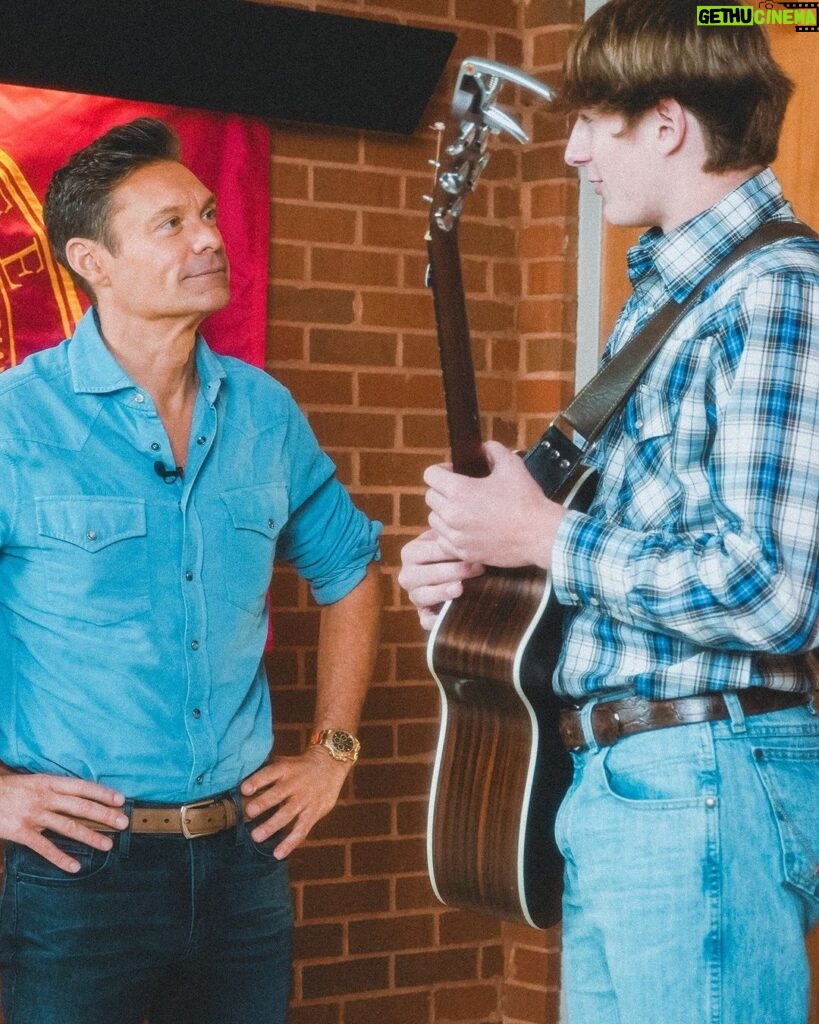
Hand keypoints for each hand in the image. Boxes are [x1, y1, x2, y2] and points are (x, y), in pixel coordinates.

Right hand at [0, 770, 127, 871]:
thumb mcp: (35, 782)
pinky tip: (74, 866)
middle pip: (80, 806)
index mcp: (49, 782)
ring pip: (67, 826)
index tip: (121, 800)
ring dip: (89, 836)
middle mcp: (44, 797)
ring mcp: (33, 814)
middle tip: (123, 822)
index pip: (82, 787)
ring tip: (107, 845)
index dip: (102, 793)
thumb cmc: (12, 790)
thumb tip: (82, 797)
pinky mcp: (21, 832)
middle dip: (104, 814)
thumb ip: (56, 790)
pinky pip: (44, 847)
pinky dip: (60, 858)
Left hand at [240, 748, 349, 858]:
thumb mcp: (285, 762)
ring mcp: (305, 799)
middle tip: (248, 813)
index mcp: (285, 769)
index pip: (269, 774)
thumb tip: (239, 783)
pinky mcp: (313, 813)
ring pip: (287, 814)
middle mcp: (295, 784)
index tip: (244, 789)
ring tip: (256, 836)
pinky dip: (290, 843)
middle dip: (263, 803)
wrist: (330, 765)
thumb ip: (267, 772)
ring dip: (271, 825)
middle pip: (277, 794)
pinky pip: (301, 830)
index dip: (257, 781)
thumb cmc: (299, 766)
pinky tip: (278, 854)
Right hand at [398, 529, 484, 629]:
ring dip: (442, 592)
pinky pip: (425, 621)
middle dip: (452, 571)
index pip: (428, 551)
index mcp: (411, 552)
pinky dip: (436, 621)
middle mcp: (408, 575)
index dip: (450, 550)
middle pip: (424, 574)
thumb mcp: (450, 540)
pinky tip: (451, 616)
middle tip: (477, 568)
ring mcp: (414, 596)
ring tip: (460, 588)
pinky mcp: (423, 615)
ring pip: (422, 596)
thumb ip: (452, 536)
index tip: (473, 549)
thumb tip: (467, 531)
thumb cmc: (455, 551)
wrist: (456, 572)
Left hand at [424, 440, 565, 569]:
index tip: (453, 473)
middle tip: (461, 492)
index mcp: (459, 490)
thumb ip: (492, 450)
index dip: (441, 470)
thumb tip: (483, 448)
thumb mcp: (512, 465)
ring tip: (464, 511)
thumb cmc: (526, 501)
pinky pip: (443, 541)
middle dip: (442, 491)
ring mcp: (456, 536)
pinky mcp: (463, 552)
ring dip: (444, 513)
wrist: (540, 534)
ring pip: (434, 520)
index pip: (430, 474)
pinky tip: (466, 529)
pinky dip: (450, 534)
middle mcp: (452, 514)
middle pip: (430, 497)